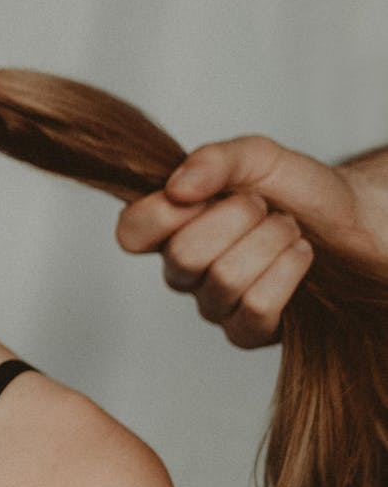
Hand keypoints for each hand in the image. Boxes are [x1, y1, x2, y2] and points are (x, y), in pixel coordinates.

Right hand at [115, 134, 381, 348]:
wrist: (355, 219)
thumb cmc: (298, 190)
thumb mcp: (255, 156)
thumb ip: (213, 160)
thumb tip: (178, 187)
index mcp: (172, 225)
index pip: (131, 232)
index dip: (163, 213)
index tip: (203, 192)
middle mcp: (185, 269)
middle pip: (183, 257)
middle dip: (237, 220)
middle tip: (262, 206)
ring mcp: (214, 303)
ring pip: (225, 280)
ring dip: (270, 242)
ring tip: (288, 228)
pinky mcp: (248, 331)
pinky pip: (255, 308)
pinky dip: (287, 272)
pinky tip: (300, 256)